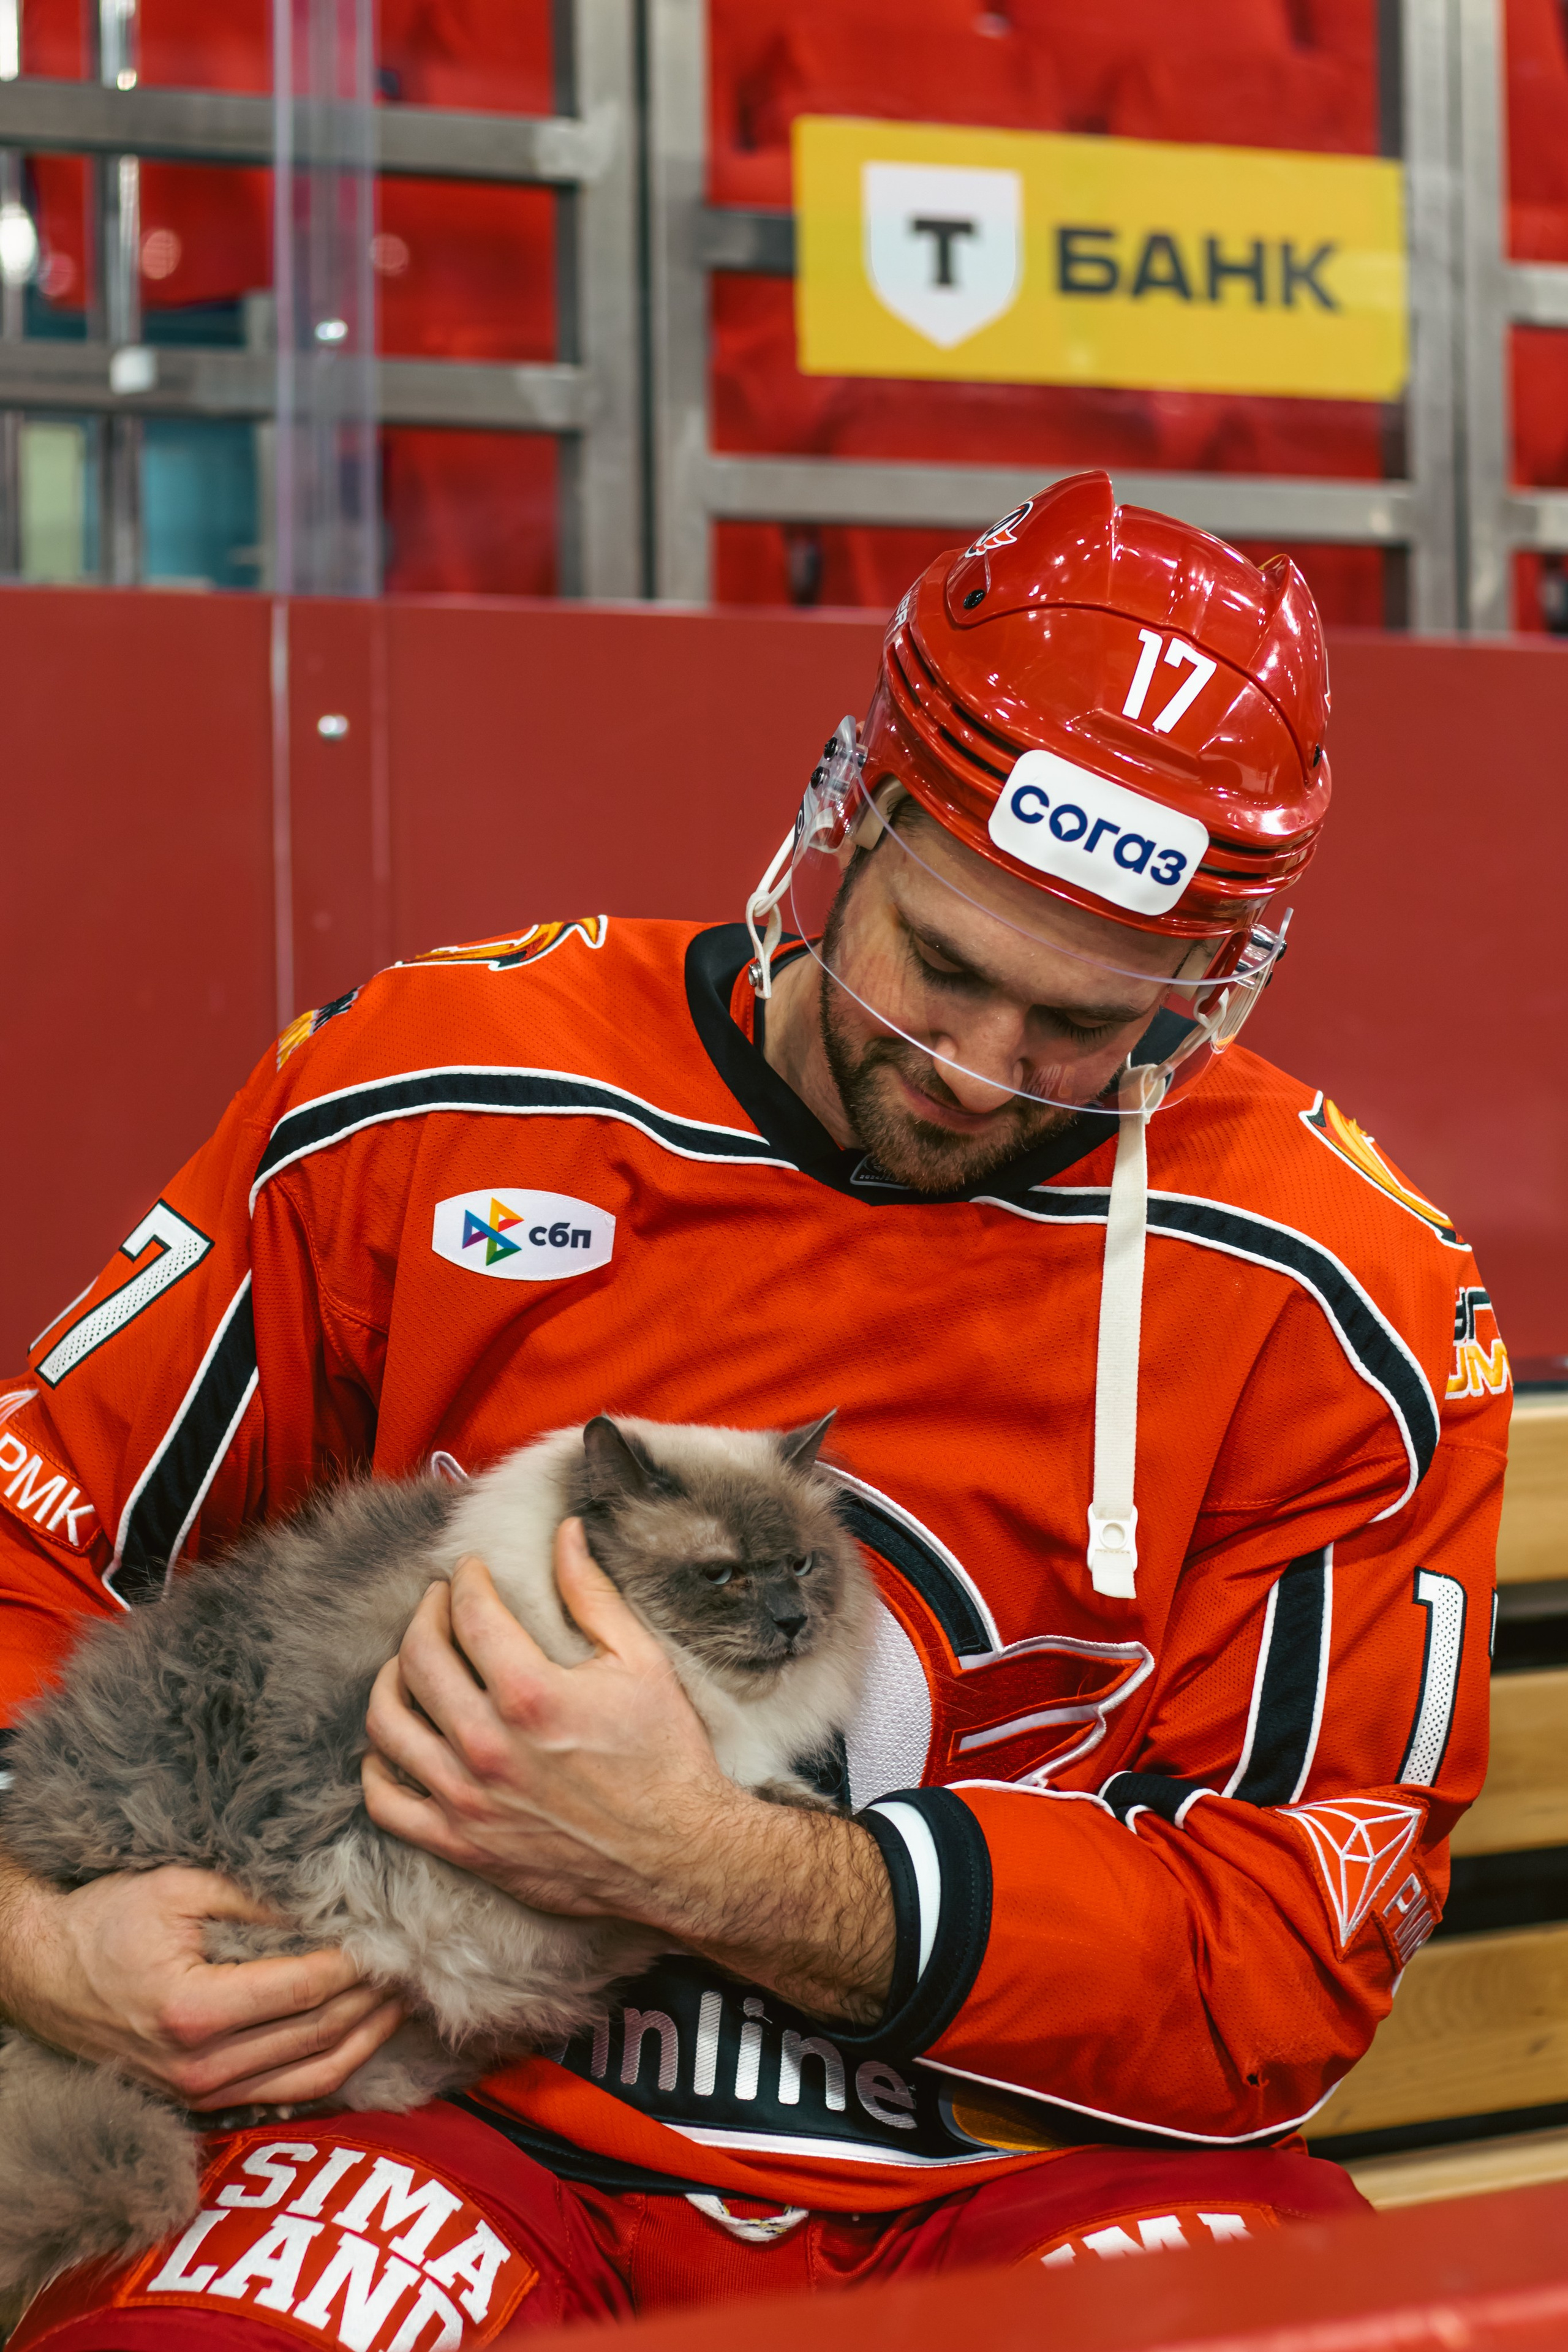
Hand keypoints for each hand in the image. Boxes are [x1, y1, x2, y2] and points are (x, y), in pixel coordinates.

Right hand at [0, 1855, 402, 2110]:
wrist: (43, 1973)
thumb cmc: (106, 1921)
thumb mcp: (180, 1888)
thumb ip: (257, 1899)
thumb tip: (329, 1902)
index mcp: (194, 2011)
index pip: (304, 1989)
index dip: (357, 1962)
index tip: (392, 1934)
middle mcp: (200, 2066)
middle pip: (317, 2034)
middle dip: (374, 1997)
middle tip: (414, 1962)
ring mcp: (201, 2093)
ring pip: (311, 2075)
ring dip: (366, 2038)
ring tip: (403, 2000)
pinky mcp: (202, 2100)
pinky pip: (285, 2093)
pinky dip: (331, 2068)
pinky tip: (362, 2036)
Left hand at [362, 1521, 735, 1922]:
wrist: (678, 1856)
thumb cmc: (666, 1757)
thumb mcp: (641, 1662)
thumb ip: (592, 1594)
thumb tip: (564, 1533)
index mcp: (531, 1695)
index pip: (469, 1614)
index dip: (464, 1581)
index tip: (468, 1571)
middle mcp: (488, 1746)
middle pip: (418, 1659)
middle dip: (425, 1615)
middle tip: (439, 1603)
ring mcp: (467, 1799)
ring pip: (388, 1723)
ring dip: (392, 1678)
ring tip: (411, 1662)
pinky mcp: (461, 1843)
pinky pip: (386, 1802)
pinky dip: (378, 1766)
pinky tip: (397, 1740)